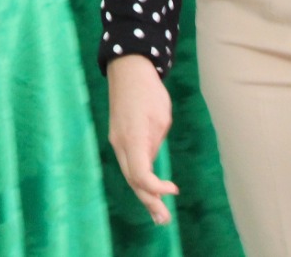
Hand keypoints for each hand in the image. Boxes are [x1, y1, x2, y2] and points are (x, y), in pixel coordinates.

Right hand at [107, 55, 178, 225]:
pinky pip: (129, 164)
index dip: (156, 189)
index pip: (141, 176)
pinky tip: (149, 190)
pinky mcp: (118, 138)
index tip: (174, 189)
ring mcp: (117, 141)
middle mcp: (120, 143)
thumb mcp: (161, 118)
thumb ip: (155, 143)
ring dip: (143, 194)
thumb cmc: (149, 91)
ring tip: (158, 213)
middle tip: (164, 220)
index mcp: (133, 138)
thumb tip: (152, 161)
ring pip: (129, 175)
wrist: (128, 70)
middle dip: (149, 202)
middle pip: (133, 181)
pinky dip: (139, 180)